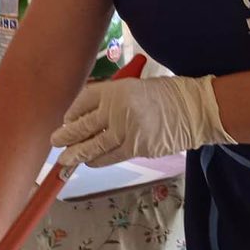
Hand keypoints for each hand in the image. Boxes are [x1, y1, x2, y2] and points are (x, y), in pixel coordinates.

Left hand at [50, 75, 228, 169]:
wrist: (194, 109)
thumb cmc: (168, 95)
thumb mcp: (136, 87)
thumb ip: (114, 100)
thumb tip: (92, 118)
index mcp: (116, 90)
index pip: (84, 101)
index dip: (72, 112)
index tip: (68, 119)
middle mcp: (116, 109)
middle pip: (83, 124)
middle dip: (67, 135)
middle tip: (55, 141)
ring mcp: (125, 130)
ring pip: (93, 145)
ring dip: (76, 153)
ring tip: (65, 159)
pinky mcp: (135, 148)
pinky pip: (110, 156)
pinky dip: (97, 160)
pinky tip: (89, 162)